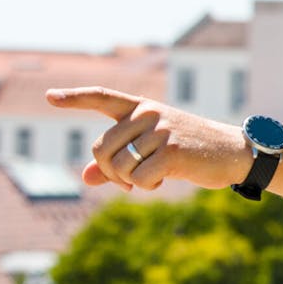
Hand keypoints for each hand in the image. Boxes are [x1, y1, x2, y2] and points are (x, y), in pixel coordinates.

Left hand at [46, 86, 250, 190]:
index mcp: (142, 108)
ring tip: (150, 179)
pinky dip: (145, 187)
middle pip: (101, 149)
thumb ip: (117, 162)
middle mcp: (148, 114)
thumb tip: (85, 178)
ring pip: (118, 167)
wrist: (233, 152)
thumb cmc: (191, 151)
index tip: (49, 96)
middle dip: (110, 172)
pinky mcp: (171, 151)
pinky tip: (162, 181)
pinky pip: (137, 178)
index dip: (74, 98)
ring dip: (129, 182)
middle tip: (129, 181)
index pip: (102, 97)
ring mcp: (160, 130)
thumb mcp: (153, 151)